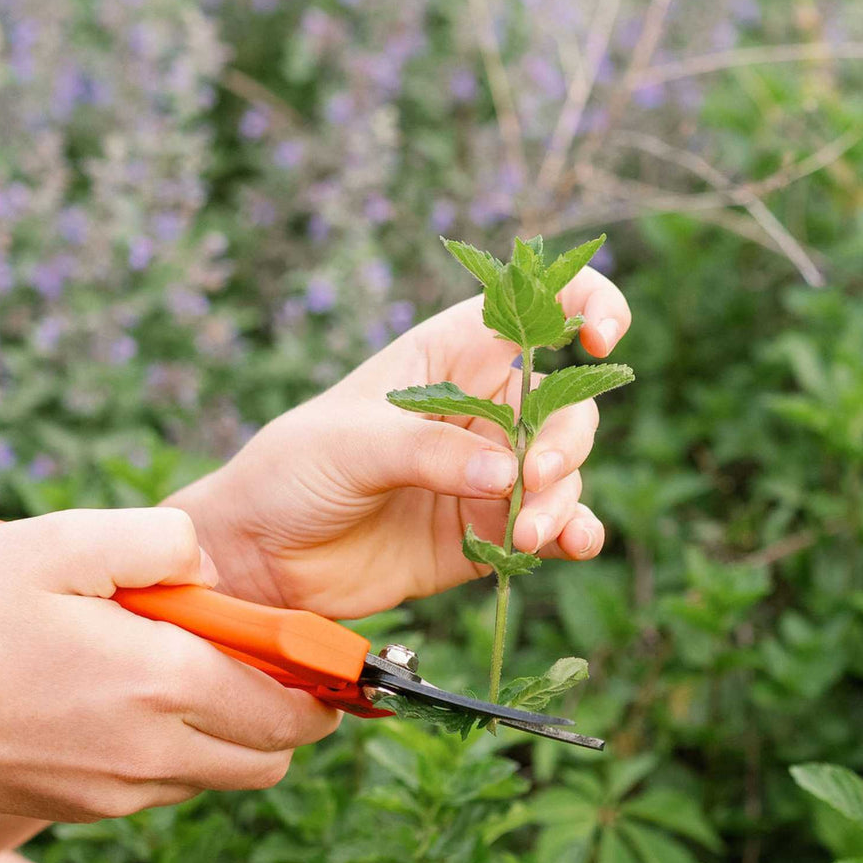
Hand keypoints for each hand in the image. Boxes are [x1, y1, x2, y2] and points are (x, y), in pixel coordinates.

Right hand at [0, 509, 339, 821]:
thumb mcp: (65, 542)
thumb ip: (163, 539)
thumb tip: (211, 564)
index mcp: (164, 685)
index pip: (289, 703)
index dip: (323, 677)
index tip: (327, 649)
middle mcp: (154, 753)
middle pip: (271, 756)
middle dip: (289, 710)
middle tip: (264, 655)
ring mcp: (119, 792)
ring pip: (223, 774)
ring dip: (235, 728)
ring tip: (191, 664)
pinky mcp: (86, 808)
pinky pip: (169, 784)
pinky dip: (183, 747)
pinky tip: (136, 694)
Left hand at [171, 267, 630, 616]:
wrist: (261, 557)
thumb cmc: (292, 471)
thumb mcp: (349, 444)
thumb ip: (426, 451)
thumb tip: (506, 476)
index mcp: (448, 357)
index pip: (532, 309)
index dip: (581, 305)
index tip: (601, 339)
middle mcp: (480, 409)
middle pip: (565, 403)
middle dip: (565, 437)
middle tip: (533, 477)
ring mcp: (487, 474)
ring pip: (564, 470)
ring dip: (562, 497)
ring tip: (526, 532)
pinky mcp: (487, 532)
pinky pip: (550, 528)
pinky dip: (571, 533)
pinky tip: (571, 545)